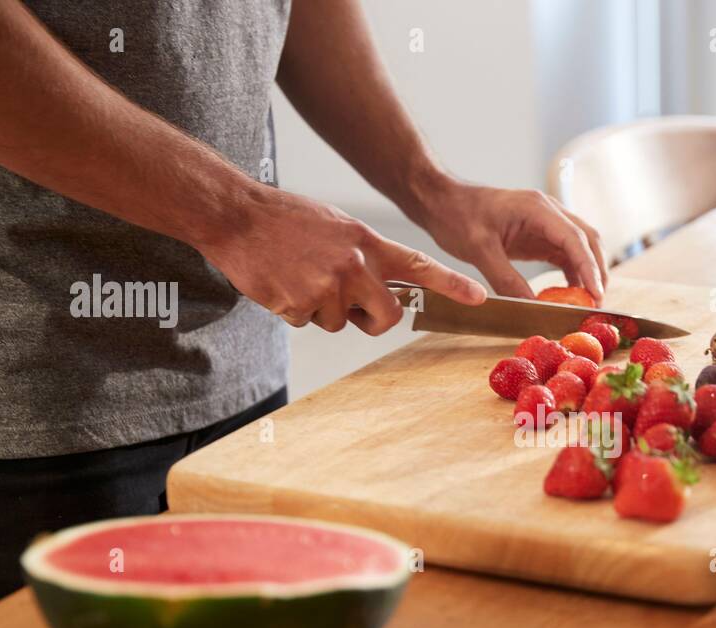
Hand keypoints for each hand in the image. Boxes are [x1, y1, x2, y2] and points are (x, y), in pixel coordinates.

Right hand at [198, 186, 486, 333]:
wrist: (237, 216)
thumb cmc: (286, 221)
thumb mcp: (338, 227)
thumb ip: (365, 256)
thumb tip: (380, 289)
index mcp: (368, 243)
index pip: (420, 267)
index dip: (451, 285)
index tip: (479, 298)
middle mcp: (355, 265)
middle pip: (386, 316)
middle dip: (371, 319)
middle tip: (348, 303)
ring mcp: (328, 287)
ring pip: (339, 323)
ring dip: (322, 310)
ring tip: (300, 275)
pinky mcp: (300, 305)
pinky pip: (308, 323)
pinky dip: (295, 310)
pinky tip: (282, 283)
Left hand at [420, 180, 607, 302]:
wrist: (441, 200)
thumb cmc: (456, 216)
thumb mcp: (479, 251)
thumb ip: (507, 279)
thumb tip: (532, 308)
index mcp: (537, 208)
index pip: (575, 238)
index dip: (589, 268)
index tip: (596, 295)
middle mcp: (548, 211)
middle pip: (588, 240)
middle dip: (597, 271)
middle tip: (597, 304)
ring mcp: (545, 222)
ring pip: (581, 246)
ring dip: (588, 272)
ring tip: (589, 303)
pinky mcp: (538, 233)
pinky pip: (564, 253)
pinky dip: (572, 273)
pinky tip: (570, 294)